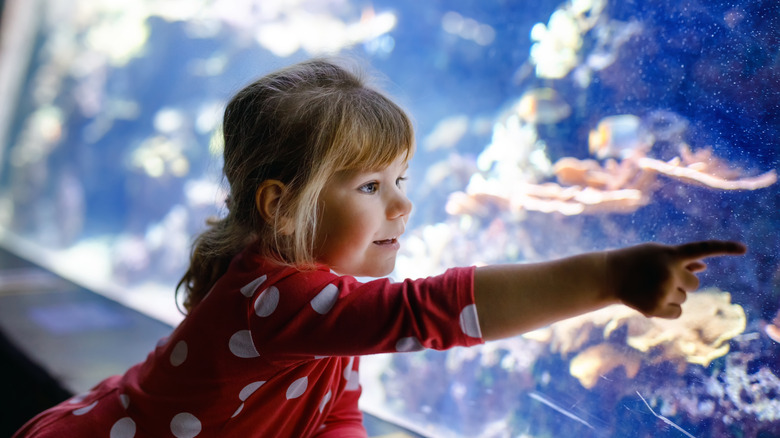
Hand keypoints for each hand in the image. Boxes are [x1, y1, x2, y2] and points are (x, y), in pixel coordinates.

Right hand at [605, 240, 745, 317]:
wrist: (606, 275)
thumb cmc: (634, 261)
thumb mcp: (656, 254)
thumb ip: (680, 260)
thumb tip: (704, 267)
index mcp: (670, 254)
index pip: (702, 248)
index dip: (724, 248)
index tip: (744, 249)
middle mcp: (669, 271)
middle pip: (693, 283)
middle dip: (681, 283)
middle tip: (658, 279)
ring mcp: (663, 290)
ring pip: (683, 298)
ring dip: (671, 295)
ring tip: (648, 288)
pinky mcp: (656, 308)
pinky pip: (677, 312)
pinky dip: (667, 309)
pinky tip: (649, 301)